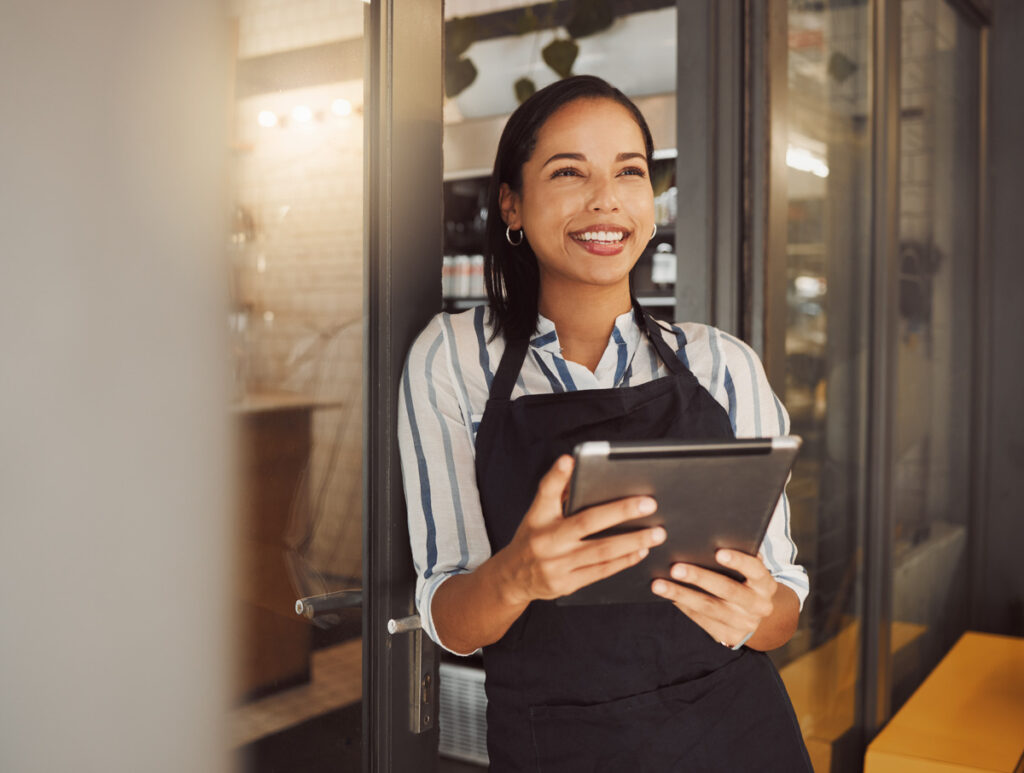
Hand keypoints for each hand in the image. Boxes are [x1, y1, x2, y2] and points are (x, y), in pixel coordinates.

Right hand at [496, 454, 666, 605]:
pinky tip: (640, 551)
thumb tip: (578, 467)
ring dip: (632, 541)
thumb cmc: (534, 538)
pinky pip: (601, 571)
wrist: (513, 578)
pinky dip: (624, 560)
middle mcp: (545, 539)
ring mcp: (556, 564)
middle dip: (621, 512)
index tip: (569, 460)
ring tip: (656, 532)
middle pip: (586, 522)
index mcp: (537, 517)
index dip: (557, 475)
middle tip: (649, 504)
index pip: (546, 492)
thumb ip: (558, 494)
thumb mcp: (537, 514)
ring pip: (601, 550)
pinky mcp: (566, 583)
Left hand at [651, 549, 777, 648]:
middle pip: (727, 590)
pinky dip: (682, 606)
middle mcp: (759, 605)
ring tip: (658, 584)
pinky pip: (701, 620)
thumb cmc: (745, 580)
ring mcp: (744, 624)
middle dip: (699, 578)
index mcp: (766, 584)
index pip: (755, 570)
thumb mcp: (749, 570)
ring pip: (708, 608)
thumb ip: (738, 554)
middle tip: (675, 568)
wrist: (755, 614)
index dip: (738, 560)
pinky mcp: (729, 637)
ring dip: (681, 594)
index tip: (718, 551)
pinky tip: (666, 595)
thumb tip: (708, 536)